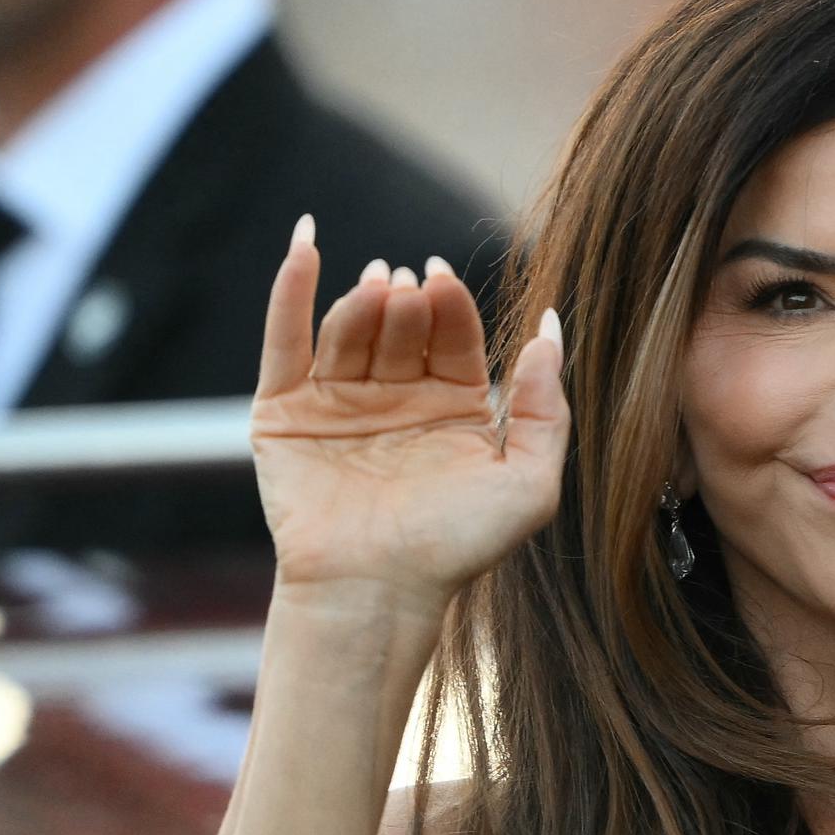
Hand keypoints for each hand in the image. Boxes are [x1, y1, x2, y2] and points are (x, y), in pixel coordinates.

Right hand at [251, 216, 568, 601]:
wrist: (377, 590)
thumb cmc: (457, 547)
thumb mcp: (531, 481)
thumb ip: (547, 408)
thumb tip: (550, 330)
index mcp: (454, 409)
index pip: (455, 338)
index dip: (451, 305)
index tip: (444, 281)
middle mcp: (398, 400)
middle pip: (402, 329)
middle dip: (407, 305)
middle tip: (409, 290)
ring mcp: (339, 404)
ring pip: (349, 331)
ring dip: (363, 302)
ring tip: (378, 288)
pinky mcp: (284, 413)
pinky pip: (284, 341)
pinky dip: (292, 290)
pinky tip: (306, 244)